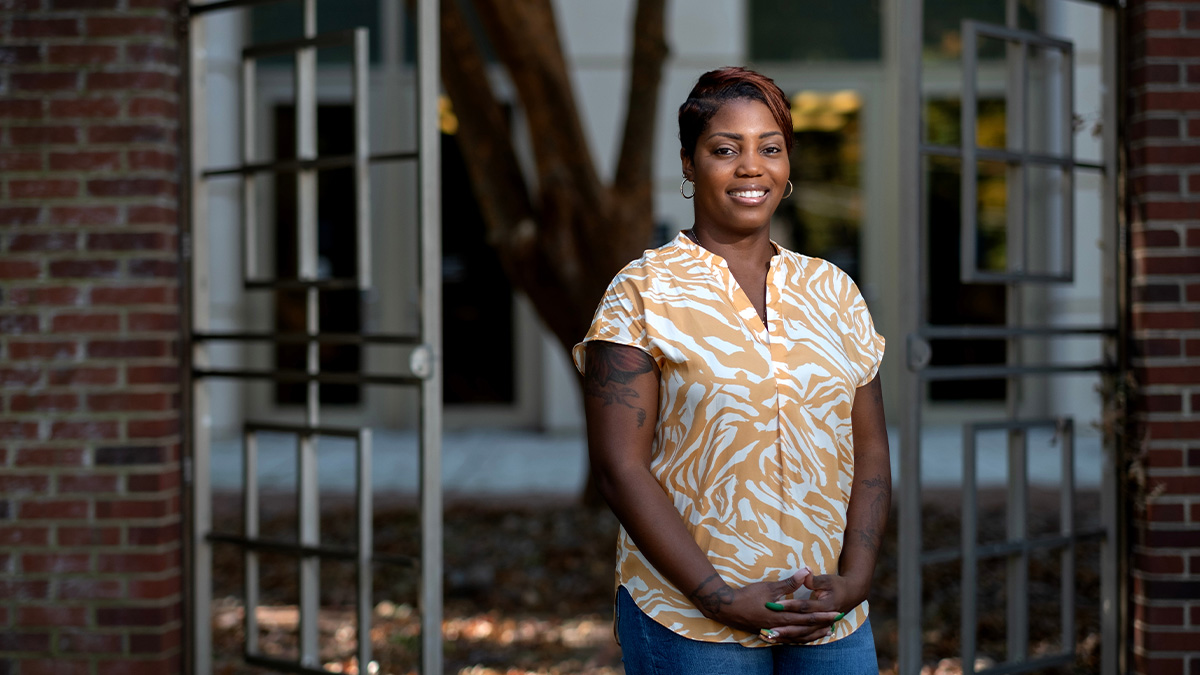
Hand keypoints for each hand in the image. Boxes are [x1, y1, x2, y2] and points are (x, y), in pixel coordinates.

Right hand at [689, 570, 839, 643]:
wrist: (727, 609)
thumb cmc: (747, 596)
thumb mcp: (769, 587)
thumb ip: (789, 583)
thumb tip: (806, 572)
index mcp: (782, 616)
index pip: (807, 617)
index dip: (823, 616)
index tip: (836, 614)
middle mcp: (780, 627)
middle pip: (805, 629)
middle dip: (822, 625)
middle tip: (836, 624)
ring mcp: (774, 632)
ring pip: (798, 636)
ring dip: (812, 634)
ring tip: (824, 632)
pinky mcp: (769, 633)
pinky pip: (788, 639)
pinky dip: (798, 638)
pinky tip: (802, 636)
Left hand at [760, 572, 869, 643]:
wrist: (853, 594)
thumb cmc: (838, 585)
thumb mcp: (827, 579)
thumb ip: (814, 579)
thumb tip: (805, 572)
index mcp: (826, 605)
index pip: (805, 607)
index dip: (790, 606)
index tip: (775, 605)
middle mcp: (824, 619)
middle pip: (802, 626)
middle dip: (786, 627)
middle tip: (769, 628)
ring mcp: (823, 626)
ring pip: (803, 634)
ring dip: (788, 636)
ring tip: (772, 637)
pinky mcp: (820, 629)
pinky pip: (806, 637)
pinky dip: (794, 639)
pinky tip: (782, 640)